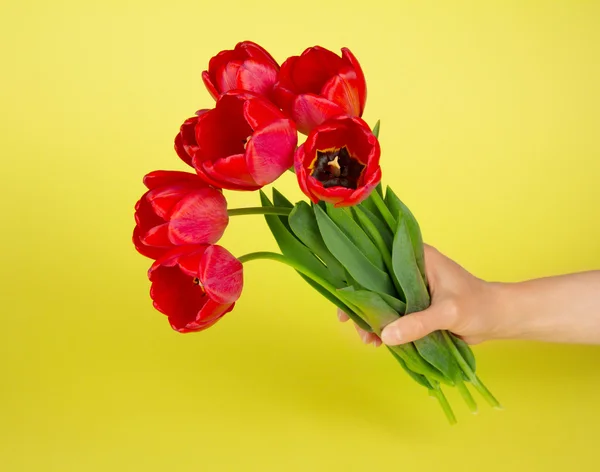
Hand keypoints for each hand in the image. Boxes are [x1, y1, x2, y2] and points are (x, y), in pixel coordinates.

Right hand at [338, 244, 500, 345]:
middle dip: (363, 306)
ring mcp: (412, 288)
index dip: (357, 278)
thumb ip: (418, 323)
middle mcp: (410, 269)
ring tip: (370, 341)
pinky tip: (380, 342)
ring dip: (373, 320)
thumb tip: (386, 336)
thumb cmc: (478, 305)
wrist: (498, 318)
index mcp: (416, 257)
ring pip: (382, 301)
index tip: (345, 300)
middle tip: (355, 328)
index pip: (378, 260)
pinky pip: (393, 314)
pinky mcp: (415, 305)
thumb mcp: (448, 312)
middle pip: (375, 283)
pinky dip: (385, 327)